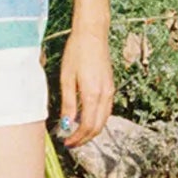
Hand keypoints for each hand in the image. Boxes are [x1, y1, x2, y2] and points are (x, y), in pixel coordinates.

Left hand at [55, 24, 112, 148]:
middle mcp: (105, 95)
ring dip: (91, 130)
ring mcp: (110, 90)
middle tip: (70, 142)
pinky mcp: (110, 86)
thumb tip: (67, 124)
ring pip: (104, 120)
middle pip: (98, 127)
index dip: (77, 138)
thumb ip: (68, 103)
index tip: (66, 143)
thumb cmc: (77, 52)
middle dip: (85, 138)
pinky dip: (97, 119)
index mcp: (93, 94)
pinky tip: (85, 118)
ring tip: (76, 133)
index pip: (87, 126)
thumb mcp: (67, 78)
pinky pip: (106, 110)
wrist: (92, 34)